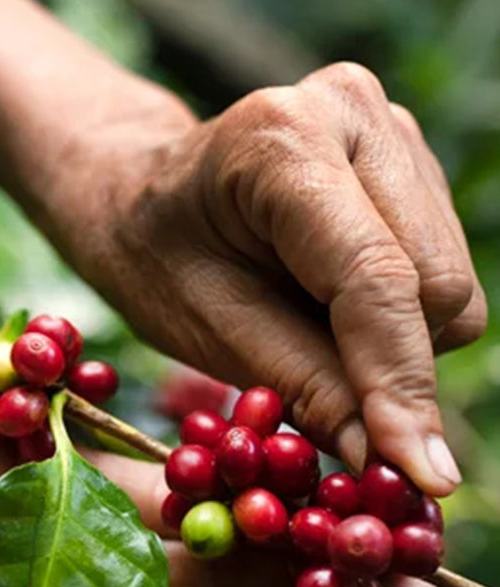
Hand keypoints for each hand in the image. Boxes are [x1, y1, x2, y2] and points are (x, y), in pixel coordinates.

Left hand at [70, 63, 484, 495]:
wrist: (135, 194)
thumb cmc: (153, 259)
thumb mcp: (206, 329)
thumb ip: (305, 388)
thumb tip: (395, 467)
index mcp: (282, 141)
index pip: (374, 278)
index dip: (400, 383)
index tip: (420, 475)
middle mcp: (353, 111)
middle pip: (435, 286)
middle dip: (393, 365)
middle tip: (324, 399)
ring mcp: (388, 128)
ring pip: (449, 284)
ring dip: (394, 341)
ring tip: (305, 326)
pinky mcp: (408, 159)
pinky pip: (439, 270)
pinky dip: (395, 314)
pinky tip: (325, 299)